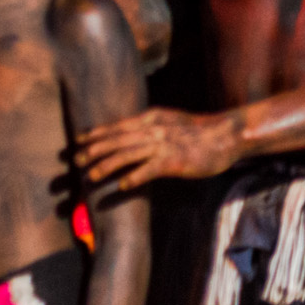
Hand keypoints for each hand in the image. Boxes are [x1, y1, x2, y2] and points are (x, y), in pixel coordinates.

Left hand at [74, 106, 242, 193]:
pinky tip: (121, 186)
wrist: (227, 134)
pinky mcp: (175, 160)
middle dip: (94, 150)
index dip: (97, 133)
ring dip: (107, 165)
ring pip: (128, 154)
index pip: (118, 126)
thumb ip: (150, 127)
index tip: (79, 140)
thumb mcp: (170, 122)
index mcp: (152, 118)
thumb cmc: (200, 131)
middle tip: (76, 160)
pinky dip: (134, 177)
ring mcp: (164, 145)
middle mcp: (154, 130)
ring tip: (91, 176)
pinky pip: (149, 169)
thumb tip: (131, 134)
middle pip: (117, 140)